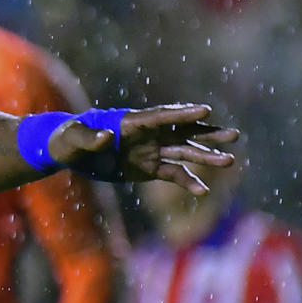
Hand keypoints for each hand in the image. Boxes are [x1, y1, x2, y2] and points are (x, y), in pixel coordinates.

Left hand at [50, 104, 236, 194]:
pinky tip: (202, 191)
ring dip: (205, 157)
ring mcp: (150, 150)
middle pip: (183, 131)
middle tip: (234, 135)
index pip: (161, 116)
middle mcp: (146, 134)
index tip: (206, 111)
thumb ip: (88, 137)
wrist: (67, 152)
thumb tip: (105, 137)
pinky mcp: (149, 167)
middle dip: (207, 133)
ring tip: (229, 161)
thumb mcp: (72, 138)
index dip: (183, 114)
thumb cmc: (67, 139)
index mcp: (130, 122)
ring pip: (184, 152)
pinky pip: (173, 174)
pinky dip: (187, 182)